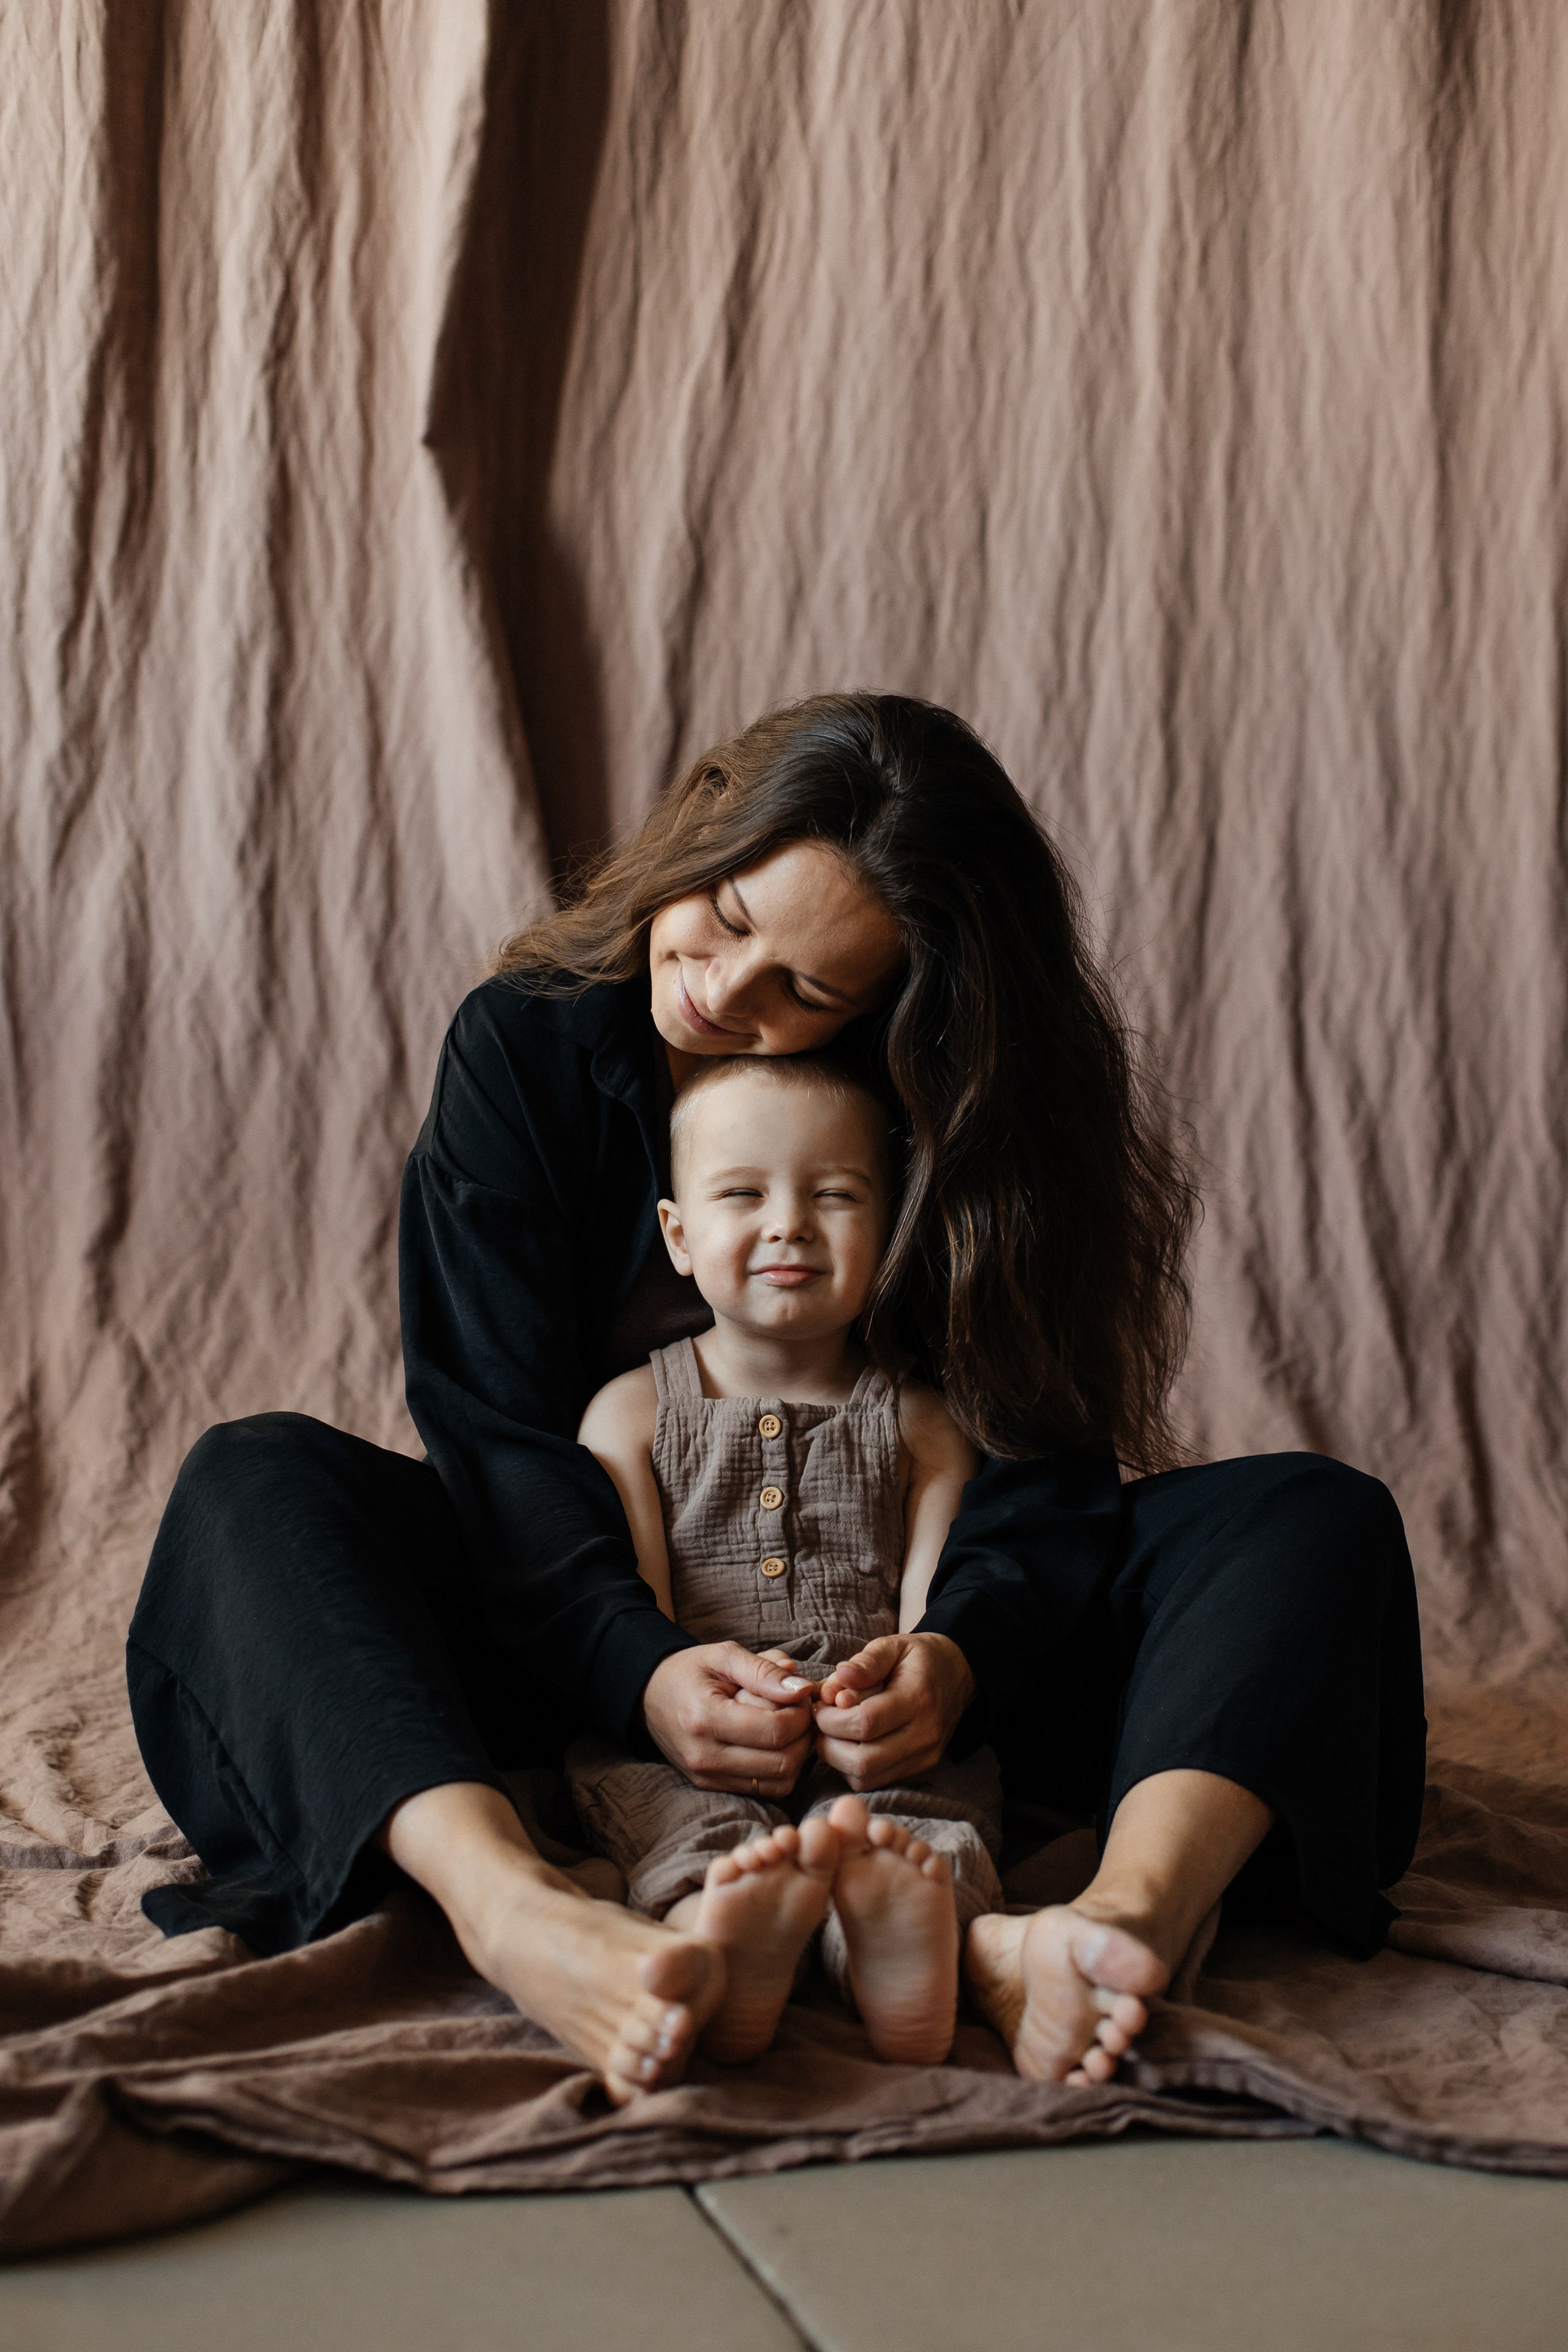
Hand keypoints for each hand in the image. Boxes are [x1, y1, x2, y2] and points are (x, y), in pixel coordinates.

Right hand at [641, 1642, 815, 1795]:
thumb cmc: (690, 1671)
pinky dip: (781, 1770)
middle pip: (783, 1762)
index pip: (775, 1730)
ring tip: (788, 1726)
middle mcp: (704, 1755)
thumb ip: (764, 1670)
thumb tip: (803, 1690)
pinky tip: (775, 1743)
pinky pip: (765, 1790)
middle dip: (804, 1734)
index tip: (799, 1695)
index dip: (801, 1713)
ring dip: (797, 1755)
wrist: (650, 1695)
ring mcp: (707, 1776)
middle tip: (799, 1710)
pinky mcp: (711, 1787)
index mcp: (705, 1718)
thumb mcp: (724, 1655)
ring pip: (780, 1782)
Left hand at [812, 1633, 976, 1791]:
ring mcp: (924, 1760)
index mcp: (918, 1699)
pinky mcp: (919, 1774)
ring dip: (837, 1759)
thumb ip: (865, 1661)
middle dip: (829, 1744)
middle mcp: (925, 1736)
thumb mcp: (893, 1645)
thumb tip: (840, 1678)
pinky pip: (875, 1783)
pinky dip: (852, 1769)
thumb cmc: (918, 1659)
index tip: (821, 1704)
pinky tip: (851, 1744)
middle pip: (863, 1761)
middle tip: (822, 1721)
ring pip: (866, 1779)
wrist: (957, 1676)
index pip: (865, 1723)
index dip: (831, 1718)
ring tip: (834, 1732)